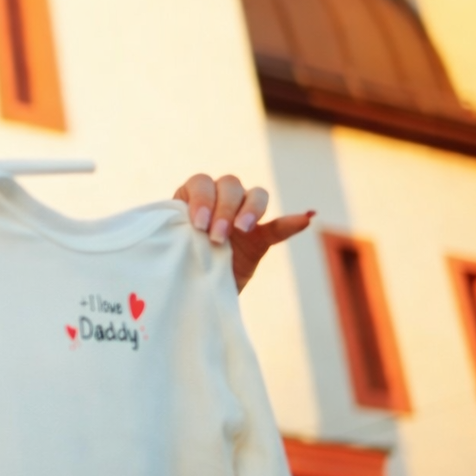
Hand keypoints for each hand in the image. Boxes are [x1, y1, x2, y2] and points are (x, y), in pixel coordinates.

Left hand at [173, 174, 313, 292]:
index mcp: (192, 197)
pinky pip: (278, 227)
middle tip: (217, 235)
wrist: (190, 292)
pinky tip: (306, 218)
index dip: (202, 199)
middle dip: (224, 208)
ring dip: (250, 209)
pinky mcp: (260, 239)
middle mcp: (219, 201)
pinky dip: (291, 222)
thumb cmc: (174, 265)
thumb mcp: (169, 247)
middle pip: (230, 185)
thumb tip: (169, 235)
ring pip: (255, 196)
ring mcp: (242, 219)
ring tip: (242, 229)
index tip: (198, 224)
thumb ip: (174, 235)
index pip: (202, 183)